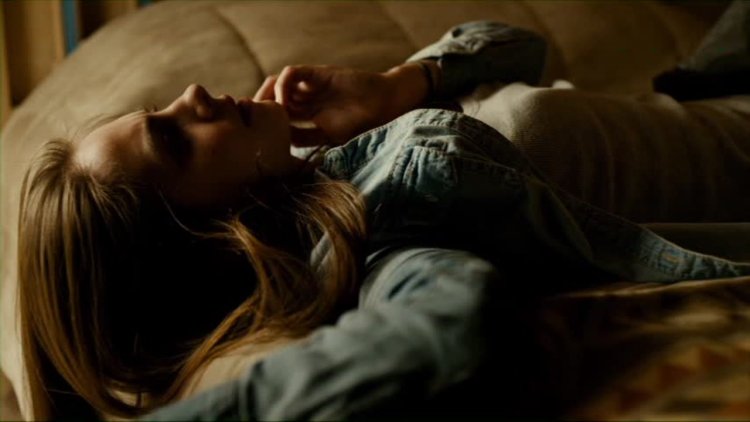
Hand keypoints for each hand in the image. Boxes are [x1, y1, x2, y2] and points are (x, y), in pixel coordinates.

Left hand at [255, 64, 430, 145]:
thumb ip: (307, 140)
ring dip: (268, 95)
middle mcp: (304, 98)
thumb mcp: (329, 138)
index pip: (276, 115)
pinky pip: (293, 74)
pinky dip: (283, 85)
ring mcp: (310, 85)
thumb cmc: (360, 124)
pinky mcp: (318, 74)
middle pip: (271, 97)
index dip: (263, 122)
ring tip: (265, 111)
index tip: (254, 135)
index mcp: (306, 114)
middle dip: (260, 108)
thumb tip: (281, 151)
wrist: (383, 104)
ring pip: (277, 83)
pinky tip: (284, 102)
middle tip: (252, 121)